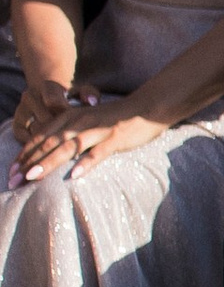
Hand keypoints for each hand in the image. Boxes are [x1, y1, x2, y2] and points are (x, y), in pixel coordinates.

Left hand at [12, 97, 164, 182]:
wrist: (147, 107)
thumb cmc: (115, 117)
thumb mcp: (87, 120)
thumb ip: (68, 132)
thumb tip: (49, 152)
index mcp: (70, 117)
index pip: (41, 136)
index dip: (25, 154)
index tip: (11, 172)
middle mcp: (79, 122)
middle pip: (49, 143)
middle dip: (29, 162)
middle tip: (14, 180)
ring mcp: (96, 130)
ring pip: (67, 147)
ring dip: (48, 162)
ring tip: (32, 177)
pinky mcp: (114, 139)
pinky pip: (97, 153)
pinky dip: (85, 163)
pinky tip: (74, 176)